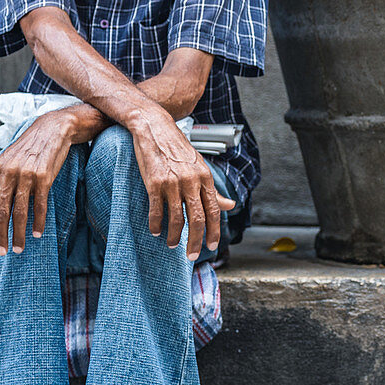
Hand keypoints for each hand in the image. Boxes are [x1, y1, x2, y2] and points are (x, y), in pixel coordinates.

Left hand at [0, 109, 75, 255]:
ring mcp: (26, 175)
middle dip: (1, 235)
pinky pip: (40, 206)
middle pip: (1, 212)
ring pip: (20, 212)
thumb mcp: (7, 164)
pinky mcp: (44, 177)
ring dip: (20, 234)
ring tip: (20, 248)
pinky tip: (38, 233)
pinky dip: (38, 222)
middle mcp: (9, 173)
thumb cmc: (30, 148)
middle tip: (2, 251)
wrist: (53, 129)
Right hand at [128, 110, 235, 259]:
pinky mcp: (154, 183)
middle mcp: (191, 181)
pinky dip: (156, 224)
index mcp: (205, 178)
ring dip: (174, 236)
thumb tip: (230, 205)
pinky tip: (156, 231)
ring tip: (172, 244)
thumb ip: (213, 189)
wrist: (156, 129)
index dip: (214, 231)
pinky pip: (157, 210)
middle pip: (198, 219)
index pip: (213, 211)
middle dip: (196, 241)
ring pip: (177, 218)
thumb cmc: (178, 149)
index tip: (212, 246)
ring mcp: (172, 183)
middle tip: (192, 255)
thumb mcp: (200, 167)